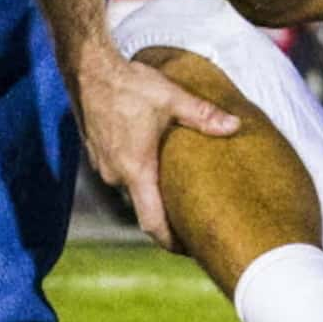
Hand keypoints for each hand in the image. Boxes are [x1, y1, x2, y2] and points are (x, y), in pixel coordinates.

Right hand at [71, 40, 237, 249]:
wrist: (88, 70)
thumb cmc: (129, 85)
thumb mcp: (171, 98)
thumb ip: (203, 116)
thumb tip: (234, 126)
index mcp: (136, 170)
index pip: (151, 222)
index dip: (170, 242)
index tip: (189, 250)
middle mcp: (116, 175)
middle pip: (144, 206)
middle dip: (167, 212)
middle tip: (195, 216)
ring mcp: (103, 166)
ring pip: (132, 188)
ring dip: (152, 189)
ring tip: (179, 187)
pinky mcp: (97, 154)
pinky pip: (121, 173)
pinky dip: (138, 174)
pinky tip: (155, 160)